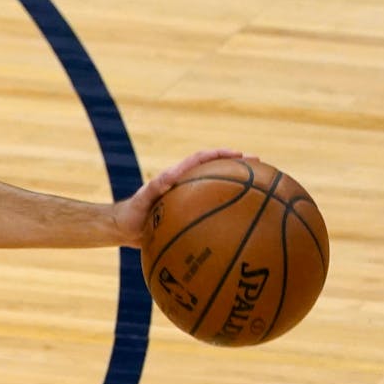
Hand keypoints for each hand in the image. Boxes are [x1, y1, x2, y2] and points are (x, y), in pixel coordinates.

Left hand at [112, 148, 247, 246]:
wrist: (123, 229)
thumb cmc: (131, 213)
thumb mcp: (141, 200)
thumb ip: (153, 188)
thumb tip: (170, 177)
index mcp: (176, 177)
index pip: (201, 160)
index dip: (220, 155)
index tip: (240, 154)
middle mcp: (185, 186)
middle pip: (215, 171)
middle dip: (236, 166)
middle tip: (259, 167)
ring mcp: (188, 200)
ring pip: (217, 190)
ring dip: (236, 188)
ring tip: (260, 191)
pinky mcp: (188, 214)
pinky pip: (211, 211)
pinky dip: (226, 213)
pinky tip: (242, 226)